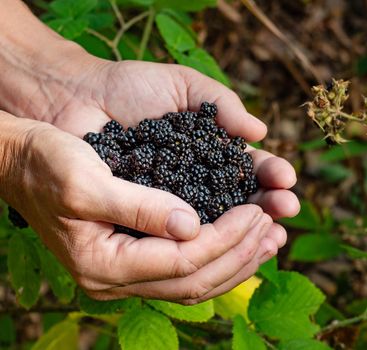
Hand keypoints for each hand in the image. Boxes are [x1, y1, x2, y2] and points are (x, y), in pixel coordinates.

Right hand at [2, 116, 281, 301]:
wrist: (21, 161)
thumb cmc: (46, 164)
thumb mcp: (87, 181)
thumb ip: (139, 207)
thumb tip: (193, 227)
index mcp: (104, 264)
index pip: (184, 261)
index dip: (227, 238)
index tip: (258, 211)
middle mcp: (117, 278)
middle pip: (196, 280)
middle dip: (241, 254)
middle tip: (274, 227)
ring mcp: (127, 271)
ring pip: (195, 281)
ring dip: (237, 259)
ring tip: (271, 237)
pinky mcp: (135, 255)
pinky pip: (186, 267)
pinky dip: (219, 254)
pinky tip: (243, 238)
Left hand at [26, 60, 299, 221]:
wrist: (79, 97)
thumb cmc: (132, 88)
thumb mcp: (183, 86)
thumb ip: (222, 104)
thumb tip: (260, 133)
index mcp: (212, 154)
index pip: (250, 172)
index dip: (271, 179)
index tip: (287, 184)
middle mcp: (198, 184)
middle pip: (241, 205)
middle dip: (267, 210)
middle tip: (285, 211)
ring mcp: (174, 206)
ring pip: (218, 229)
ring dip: (247, 236)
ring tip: (270, 236)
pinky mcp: (148, 222)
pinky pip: (181, 241)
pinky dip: (207, 248)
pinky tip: (229, 250)